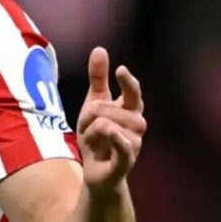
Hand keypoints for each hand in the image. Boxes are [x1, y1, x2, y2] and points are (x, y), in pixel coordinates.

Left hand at [77, 47, 146, 194]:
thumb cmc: (97, 137)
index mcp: (128, 112)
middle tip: (85, 123)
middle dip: (94, 112)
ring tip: (88, 139)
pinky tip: (111, 132)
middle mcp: (135, 128)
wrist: (95, 172)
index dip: (128, 82)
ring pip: (109, 125)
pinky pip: (125, 148)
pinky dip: (118, 139)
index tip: (120, 69)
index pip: (133, 94)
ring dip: (92, 129)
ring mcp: (132, 145)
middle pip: (113, 109)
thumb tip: (100, 49)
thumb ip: (98, 79)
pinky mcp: (125, 162)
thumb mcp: (93, 105)